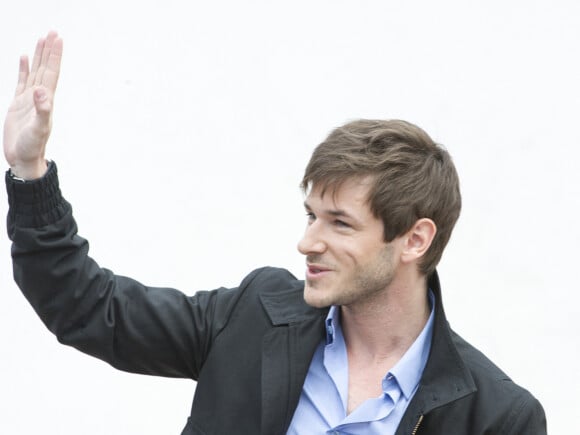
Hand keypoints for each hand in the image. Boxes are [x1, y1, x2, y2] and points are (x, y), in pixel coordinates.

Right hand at [3, 31, 62, 179]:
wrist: (24, 158)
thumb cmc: (33, 146)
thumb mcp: (39, 129)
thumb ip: (42, 110)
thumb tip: (42, 91)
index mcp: (46, 100)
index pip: (51, 72)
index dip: (54, 56)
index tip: (58, 39)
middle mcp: (39, 97)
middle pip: (45, 68)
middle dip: (49, 51)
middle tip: (53, 32)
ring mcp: (28, 99)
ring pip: (34, 72)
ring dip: (38, 56)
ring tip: (41, 40)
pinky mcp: (17, 104)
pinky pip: (21, 81)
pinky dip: (23, 69)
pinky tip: (23, 58)